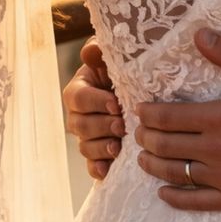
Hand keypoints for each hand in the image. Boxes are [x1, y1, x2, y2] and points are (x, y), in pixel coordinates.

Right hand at [62, 40, 122, 178]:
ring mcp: (87, 138)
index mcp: (78, 90)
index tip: (116, 104)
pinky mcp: (98, 156)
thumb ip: (100, 52)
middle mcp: (78, 116)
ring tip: (119, 147)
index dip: (95, 102)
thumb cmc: (126, 73)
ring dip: (101, 148)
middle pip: (80, 125)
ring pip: (85, 147)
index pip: (79, 98)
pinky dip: (98, 169)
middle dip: (101, 126)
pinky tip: (108, 169)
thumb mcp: (113, 59)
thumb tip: (90, 52)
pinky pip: (92, 166)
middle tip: (122, 126)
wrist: (142, 96)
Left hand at [131, 30, 220, 211]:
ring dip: (153, 165)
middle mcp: (215, 149)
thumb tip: (200, 34)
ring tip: (143, 159)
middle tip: (138, 133)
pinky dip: (176, 198)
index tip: (140, 111)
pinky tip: (164, 193)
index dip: (148, 114)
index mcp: (219, 117)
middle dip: (146, 139)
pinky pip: (197, 202)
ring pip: (175, 173)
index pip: (168, 117)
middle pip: (165, 146)